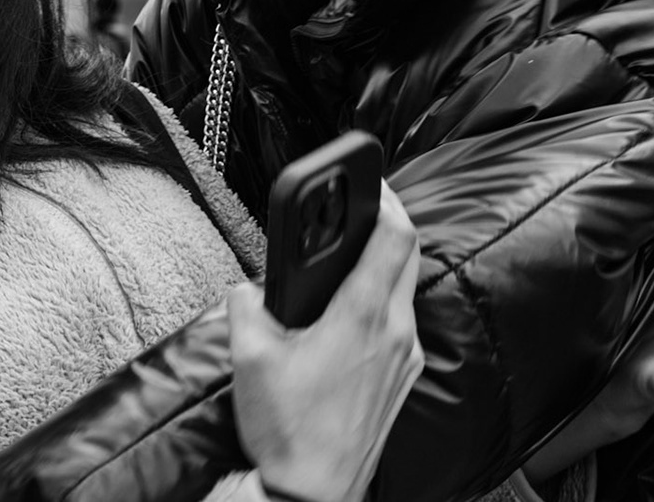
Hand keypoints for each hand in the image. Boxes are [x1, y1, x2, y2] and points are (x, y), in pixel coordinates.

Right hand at [232, 183, 424, 501]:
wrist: (314, 494)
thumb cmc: (288, 430)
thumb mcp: (249, 355)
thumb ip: (245, 304)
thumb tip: (248, 289)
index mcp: (363, 315)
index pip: (394, 236)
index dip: (387, 199)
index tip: (372, 183)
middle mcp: (395, 332)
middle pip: (407, 256)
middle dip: (386, 224)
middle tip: (361, 208)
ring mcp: (405, 359)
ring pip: (406, 290)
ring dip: (385, 264)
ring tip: (350, 257)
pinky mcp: (401, 381)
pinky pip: (401, 323)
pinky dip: (383, 301)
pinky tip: (351, 312)